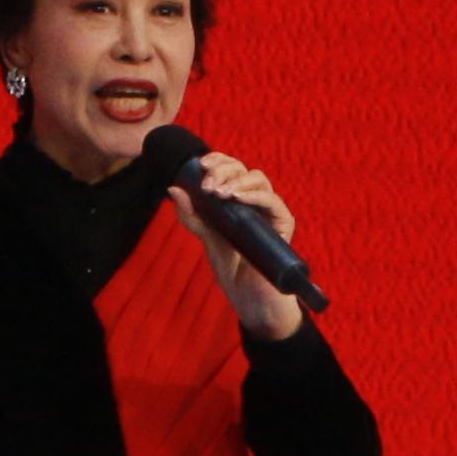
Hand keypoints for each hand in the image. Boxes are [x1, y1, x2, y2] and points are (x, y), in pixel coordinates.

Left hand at [176, 149, 304, 337]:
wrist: (247, 294)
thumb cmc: (230, 266)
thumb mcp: (206, 236)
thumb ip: (191, 214)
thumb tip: (173, 188)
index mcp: (238, 199)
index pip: (231, 168)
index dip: (219, 160)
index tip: (202, 164)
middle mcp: (255, 200)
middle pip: (243, 170)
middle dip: (223, 171)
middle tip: (208, 186)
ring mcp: (270, 210)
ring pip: (258, 180)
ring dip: (237, 182)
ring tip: (220, 193)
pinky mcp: (283, 223)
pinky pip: (272, 201)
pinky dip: (254, 196)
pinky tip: (238, 198)